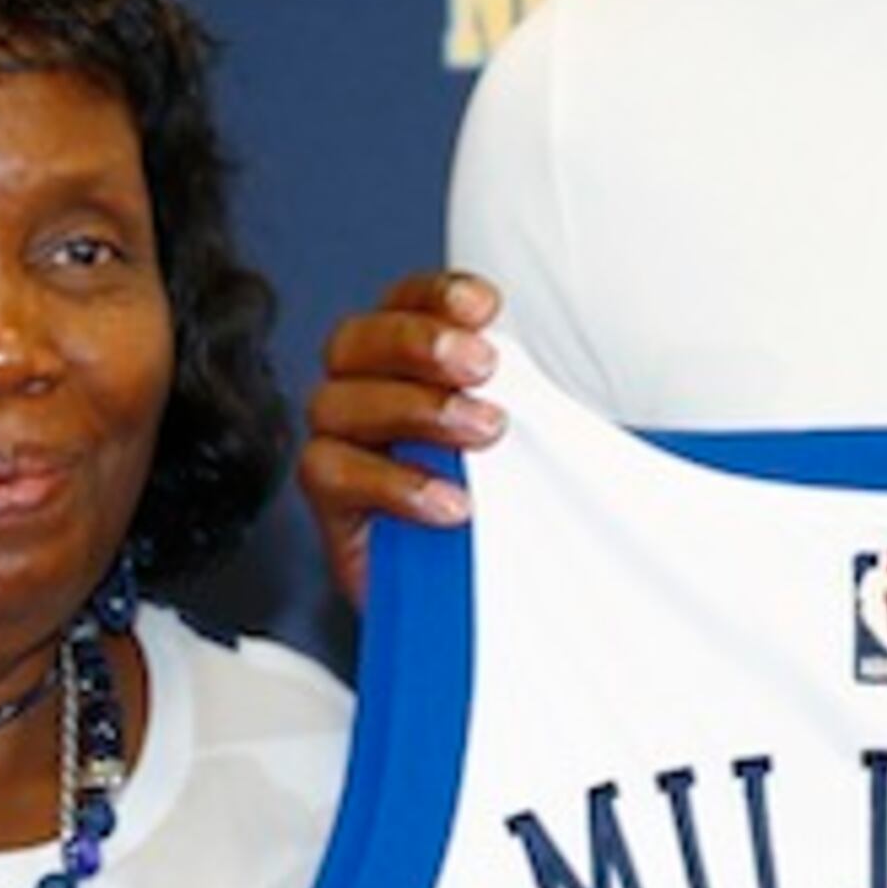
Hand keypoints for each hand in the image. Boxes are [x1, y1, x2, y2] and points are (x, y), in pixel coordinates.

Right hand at [297, 272, 505, 604]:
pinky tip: (447, 498)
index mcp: (401, 362)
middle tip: (481, 367)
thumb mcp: (513, 442)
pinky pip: (332, 473)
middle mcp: (359, 392)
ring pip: (338, 402)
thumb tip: (557, 391)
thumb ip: (518, 402)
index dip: (436, 295)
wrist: (451, 592)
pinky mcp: (329, 501)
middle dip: (420, 344)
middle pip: (356, 341)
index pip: (402, 303)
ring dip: (416, 408)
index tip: (484, 308)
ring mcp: (338, 443)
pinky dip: (394, 482)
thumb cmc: (482, 503)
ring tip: (480, 433)